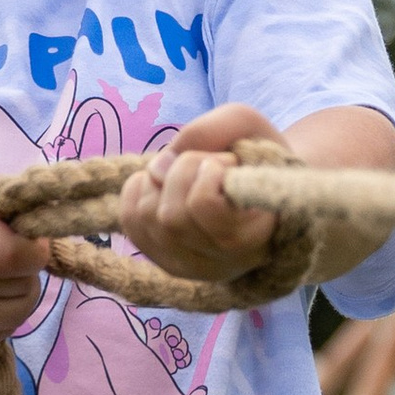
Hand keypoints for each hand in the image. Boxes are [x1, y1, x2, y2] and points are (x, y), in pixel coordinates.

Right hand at [0, 168, 50, 349]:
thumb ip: (0, 191)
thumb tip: (45, 212)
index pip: (12, 256)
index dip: (34, 248)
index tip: (29, 237)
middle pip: (22, 285)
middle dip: (26, 268)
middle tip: (6, 252)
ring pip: (17, 315)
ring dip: (21, 293)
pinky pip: (0, 334)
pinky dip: (4, 315)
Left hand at [119, 104, 283, 284]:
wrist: (265, 192)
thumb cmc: (258, 158)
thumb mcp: (248, 126)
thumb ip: (209, 131)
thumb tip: (156, 169)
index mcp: (256, 237)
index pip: (203, 205)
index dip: (207, 169)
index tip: (231, 164)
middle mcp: (222, 264)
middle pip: (170, 215)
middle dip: (183, 170)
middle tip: (210, 166)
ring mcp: (191, 269)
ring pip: (147, 216)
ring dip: (162, 179)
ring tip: (191, 178)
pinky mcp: (166, 263)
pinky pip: (129, 220)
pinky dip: (139, 190)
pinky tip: (166, 186)